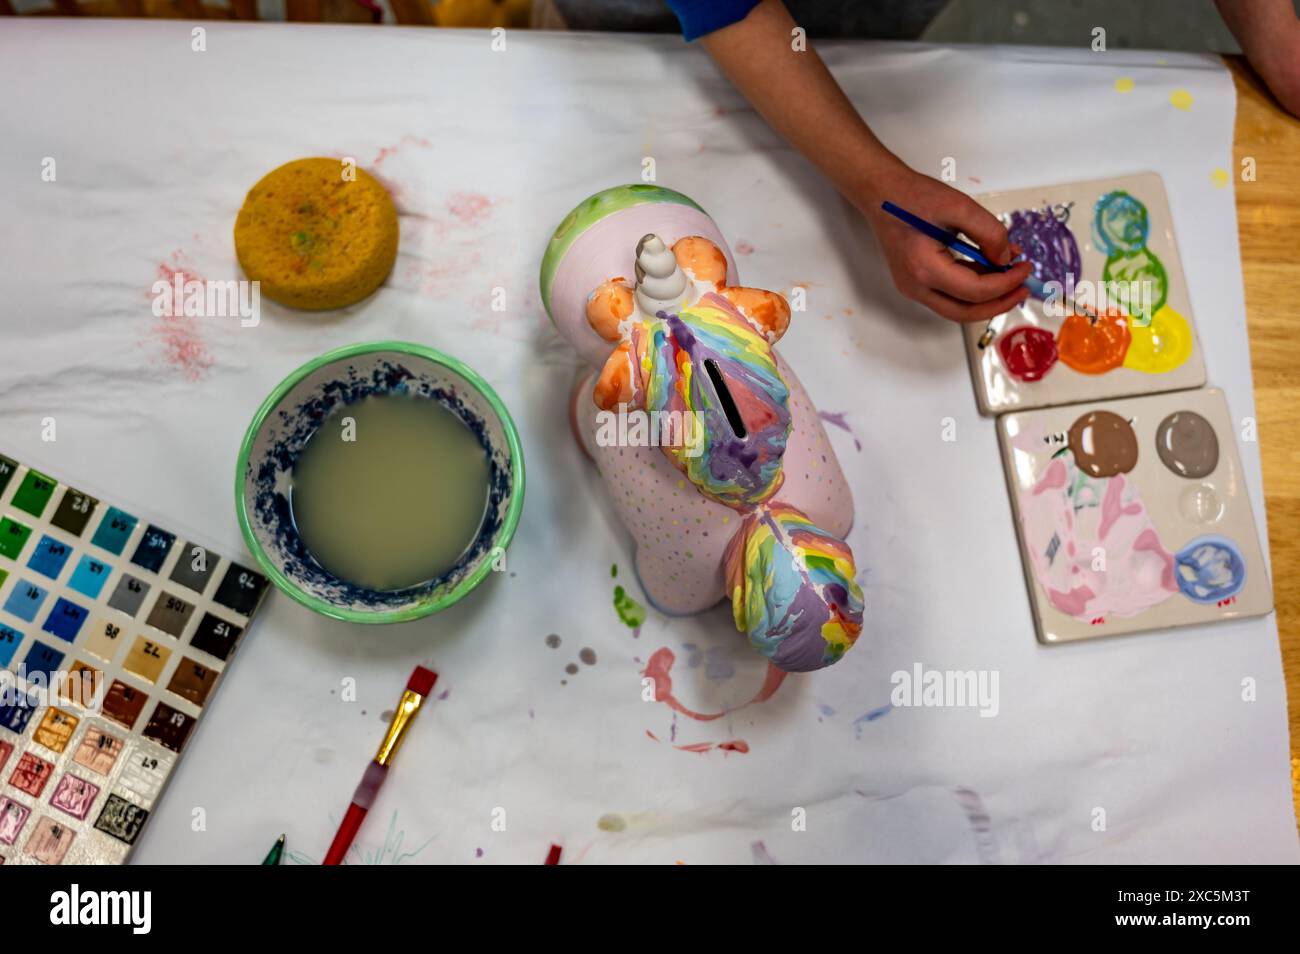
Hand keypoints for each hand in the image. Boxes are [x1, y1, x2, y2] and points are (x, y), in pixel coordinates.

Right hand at [858, 164, 1031, 322]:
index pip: (975, 291)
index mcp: (925, 268)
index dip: (1006, 283)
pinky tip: (989, 271)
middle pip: (965, 312)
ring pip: (958, 308)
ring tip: (1010, 277)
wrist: (883, 195)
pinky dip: (972, 289)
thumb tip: (1005, 259)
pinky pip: (949, 296)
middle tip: (1023, 289)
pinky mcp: (916, 284)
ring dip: (986, 298)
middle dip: (999, 304)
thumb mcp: (960, 206)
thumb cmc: (914, 197)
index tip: (1025, 268)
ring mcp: (913, 288)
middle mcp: (916, 286)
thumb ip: (989, 232)